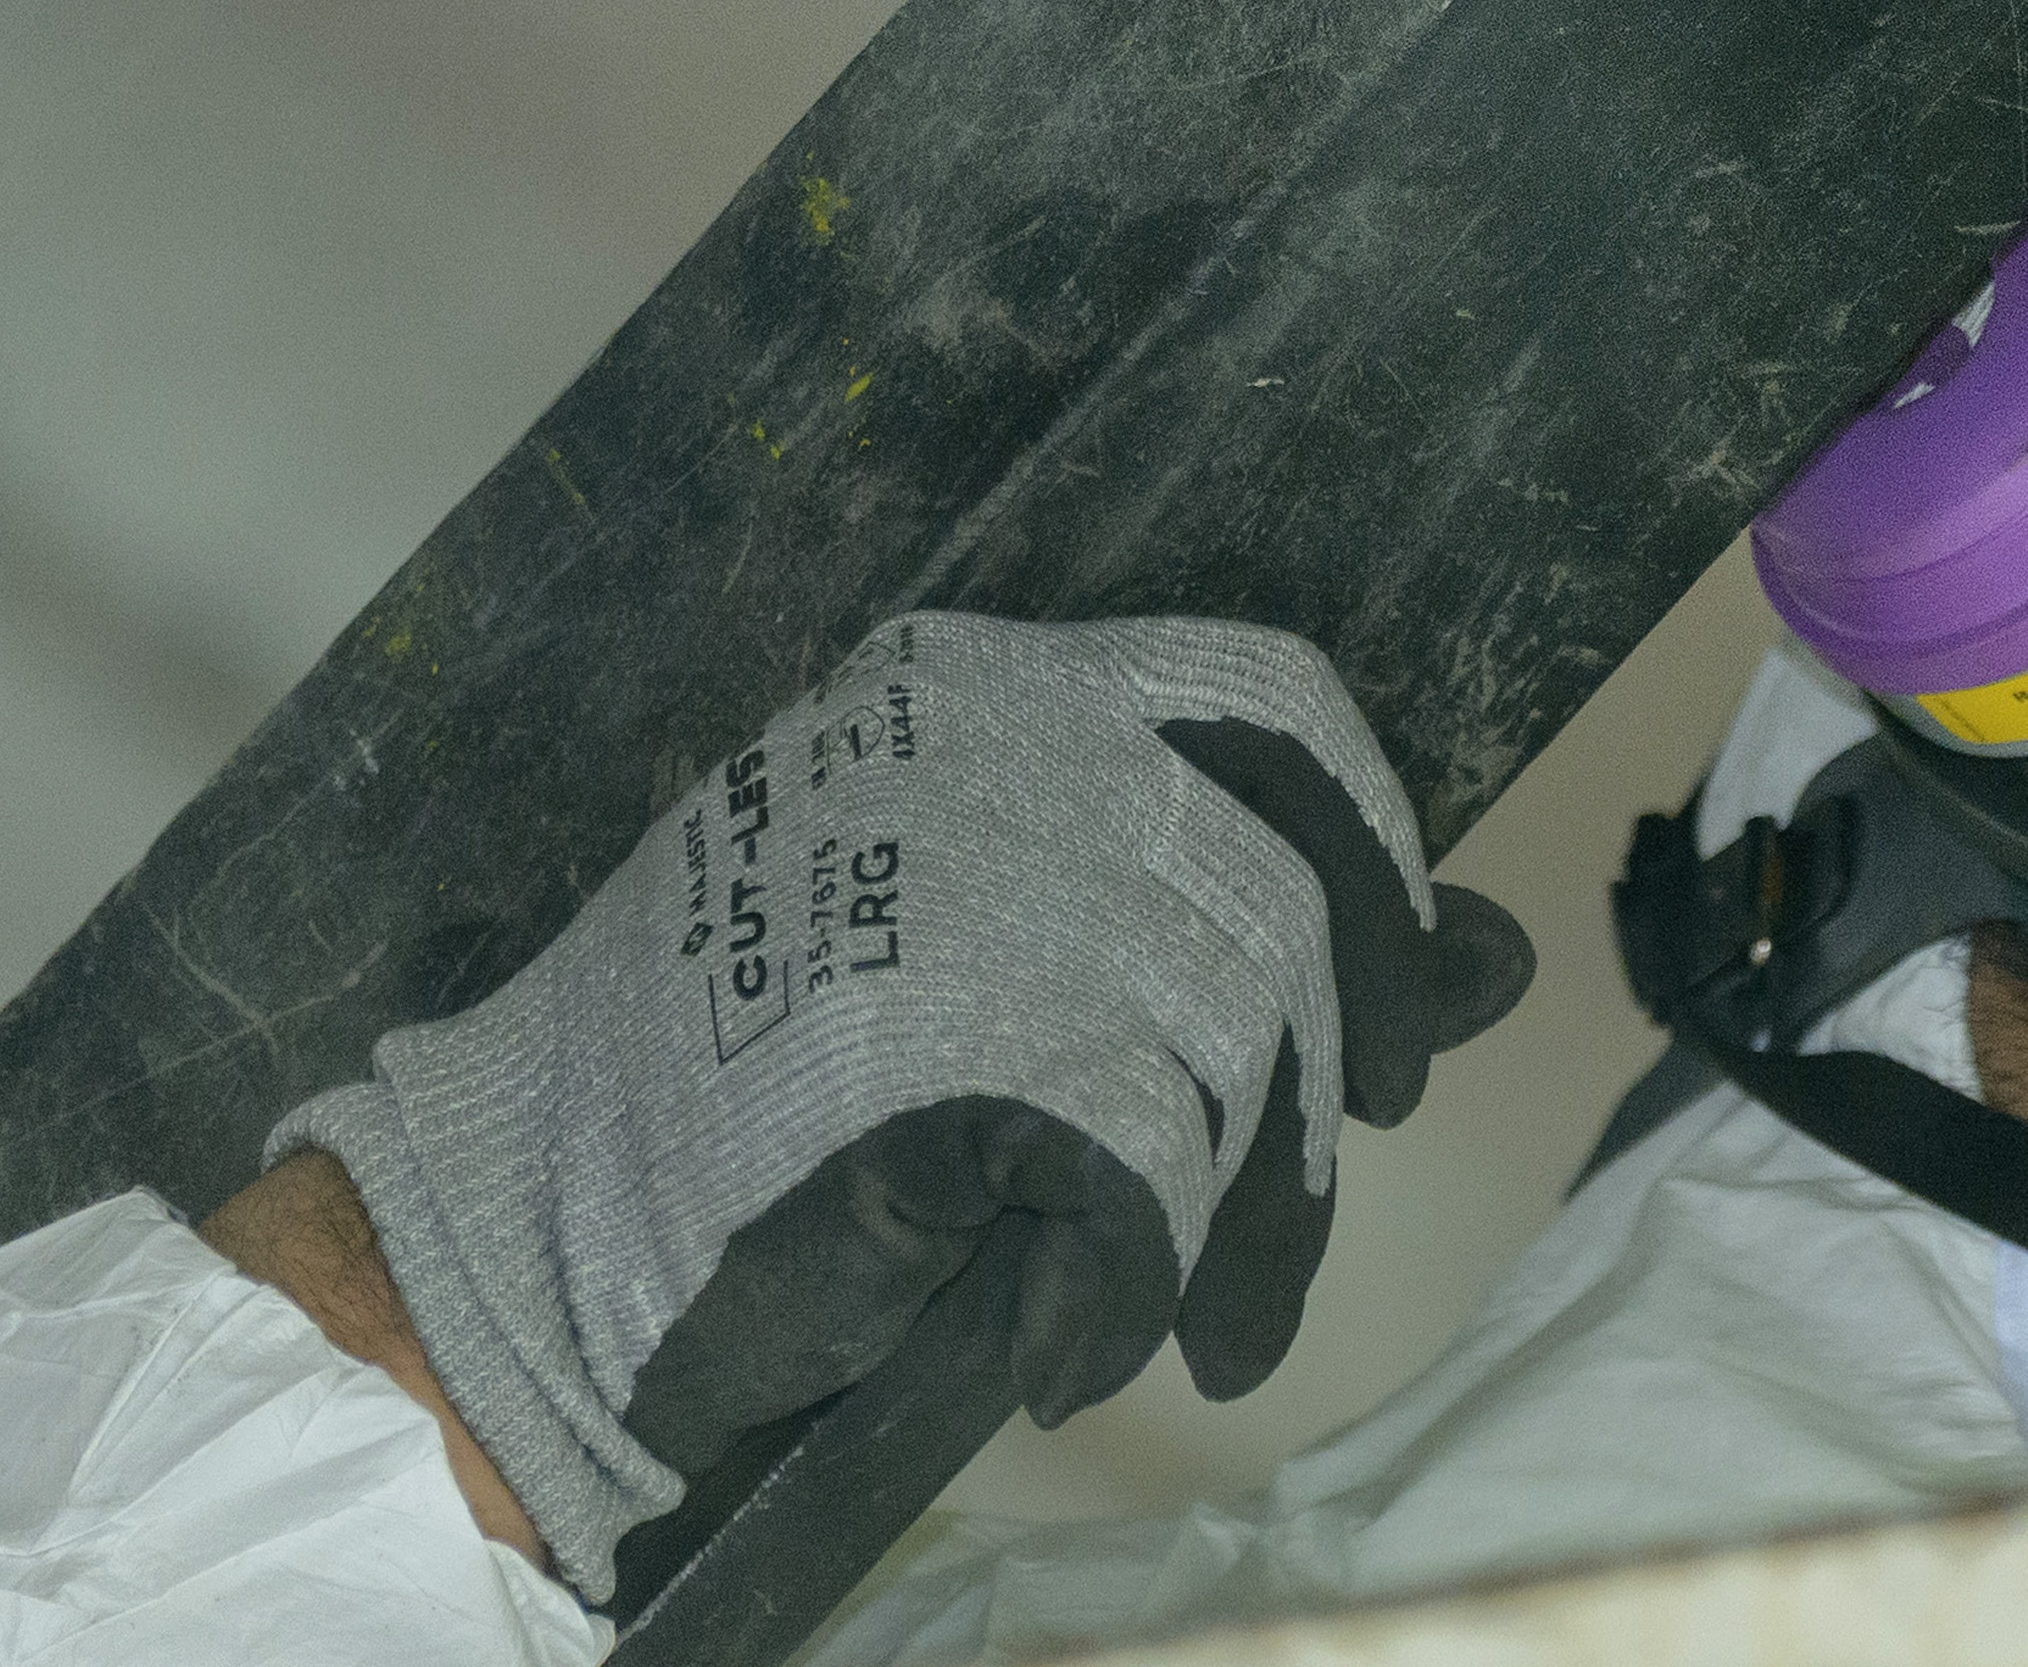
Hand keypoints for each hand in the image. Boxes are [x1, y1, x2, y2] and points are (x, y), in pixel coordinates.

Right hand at [271, 612, 1526, 1595]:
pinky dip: (1130, 1287)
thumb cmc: (759, 1096)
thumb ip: (1258, 924)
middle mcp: (995, 750)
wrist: (527, 1231)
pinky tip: (1066, 1342)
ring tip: (1201, 1319)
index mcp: (988, 685)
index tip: (1404, 991)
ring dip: (1239, 1214)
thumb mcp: (1019, 950)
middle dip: (1334, 1067)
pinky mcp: (958, 1047)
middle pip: (1281, 895)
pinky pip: (1142, 1173)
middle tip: (1308, 1180)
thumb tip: (1499, 957)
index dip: (1371, 848)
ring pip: (1232, 1043)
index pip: (1270, 702)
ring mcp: (977, 887)